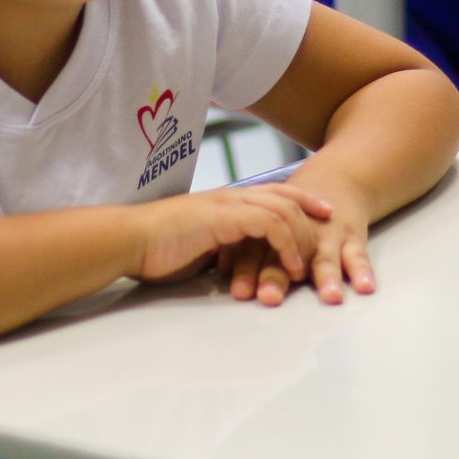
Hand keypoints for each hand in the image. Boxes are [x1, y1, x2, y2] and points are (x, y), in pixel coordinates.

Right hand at [132, 182, 335, 287]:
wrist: (129, 240)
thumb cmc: (154, 249)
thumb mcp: (197, 248)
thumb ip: (219, 249)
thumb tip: (234, 265)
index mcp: (223, 202)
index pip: (270, 194)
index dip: (299, 201)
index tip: (321, 213)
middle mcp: (229, 197)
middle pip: (283, 196)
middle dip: (311, 210)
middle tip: (330, 230)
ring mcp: (226, 205)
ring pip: (281, 209)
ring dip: (300, 237)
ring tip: (308, 263)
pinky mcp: (223, 218)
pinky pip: (267, 224)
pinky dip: (285, 243)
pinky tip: (290, 264)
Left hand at [220, 191, 376, 306]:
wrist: (337, 182)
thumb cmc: (293, 213)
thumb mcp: (264, 223)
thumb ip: (242, 246)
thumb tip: (216, 267)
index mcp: (270, 225)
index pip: (252, 247)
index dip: (245, 269)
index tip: (240, 293)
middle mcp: (298, 230)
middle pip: (285, 254)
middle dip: (276, 276)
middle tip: (269, 298)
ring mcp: (326, 234)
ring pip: (323, 256)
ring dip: (326, 276)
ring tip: (330, 297)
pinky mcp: (351, 238)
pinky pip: (358, 256)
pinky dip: (362, 271)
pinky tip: (365, 287)